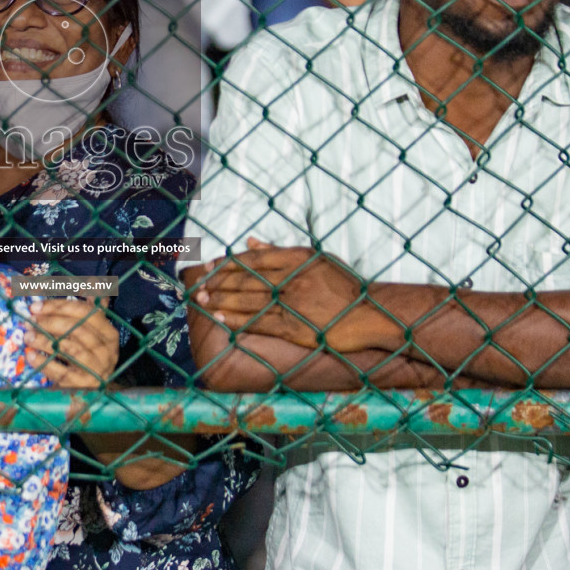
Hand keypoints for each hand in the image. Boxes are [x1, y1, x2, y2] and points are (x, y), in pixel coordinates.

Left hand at [25, 296, 118, 386]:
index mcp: (109, 333)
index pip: (86, 312)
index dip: (60, 307)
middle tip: (30, 320)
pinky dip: (45, 363)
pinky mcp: (84, 386)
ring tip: (28, 336)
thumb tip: (92, 285)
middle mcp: (107, 350)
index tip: (36, 306)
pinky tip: (31, 356)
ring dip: (46, 341)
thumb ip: (93, 310)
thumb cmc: (92, 355)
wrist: (98, 391)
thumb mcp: (95, 333)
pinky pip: (63, 373)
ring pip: (71, 349)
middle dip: (51, 322)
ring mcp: (97, 369)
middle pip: (78, 329)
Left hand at [183, 238, 386, 351]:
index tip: (209, 267)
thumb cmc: (346, 287)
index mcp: (298, 258)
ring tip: (202, 302)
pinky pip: (260, 322)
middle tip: (198, 287)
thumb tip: (251, 242)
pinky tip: (221, 319)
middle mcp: (294, 278)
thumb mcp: (318, 260)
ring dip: (222, 300)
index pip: (254, 258)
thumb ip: (281, 251)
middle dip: (219, 283)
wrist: (371, 314)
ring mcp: (294, 303)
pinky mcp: (296, 327)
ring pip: (249, 300)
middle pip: (247, 278)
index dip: (228, 264)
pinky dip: (238, 320)